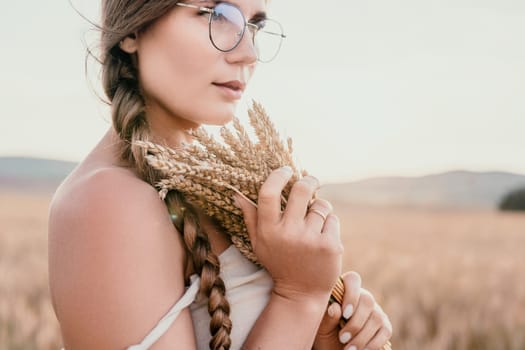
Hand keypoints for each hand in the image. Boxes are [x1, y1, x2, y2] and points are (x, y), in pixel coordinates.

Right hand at [234, 166, 343, 302]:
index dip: (277, 176)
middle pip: (301, 190)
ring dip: (319, 207)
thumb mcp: (259, 243)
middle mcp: (288, 233)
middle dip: (308, 180)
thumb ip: (250, 217)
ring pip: (321, 205)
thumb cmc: (278, 263)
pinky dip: (329, 223)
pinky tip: (323, 235)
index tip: (286, 169)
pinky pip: (332, 219)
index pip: (268, 193)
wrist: (302, 293)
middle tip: (309, 180)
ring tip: (314, 220)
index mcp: (268, 231)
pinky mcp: (330, 245)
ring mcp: (310, 239)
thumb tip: (236, 194)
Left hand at [313, 272, 391, 349]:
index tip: (345, 313)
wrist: (335, 349)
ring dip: (362, 336)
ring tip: (349, 349)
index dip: (351, 294)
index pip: (353, 280)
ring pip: (376, 318)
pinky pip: (385, 332)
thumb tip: (335, 308)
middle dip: (355, 322)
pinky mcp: (385, 327)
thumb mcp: (322, 328)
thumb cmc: (326, 335)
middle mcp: (363, 298)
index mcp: (345, 291)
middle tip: (342, 338)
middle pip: (367, 300)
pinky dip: (373, 343)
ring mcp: (376, 311)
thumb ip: (327, 318)